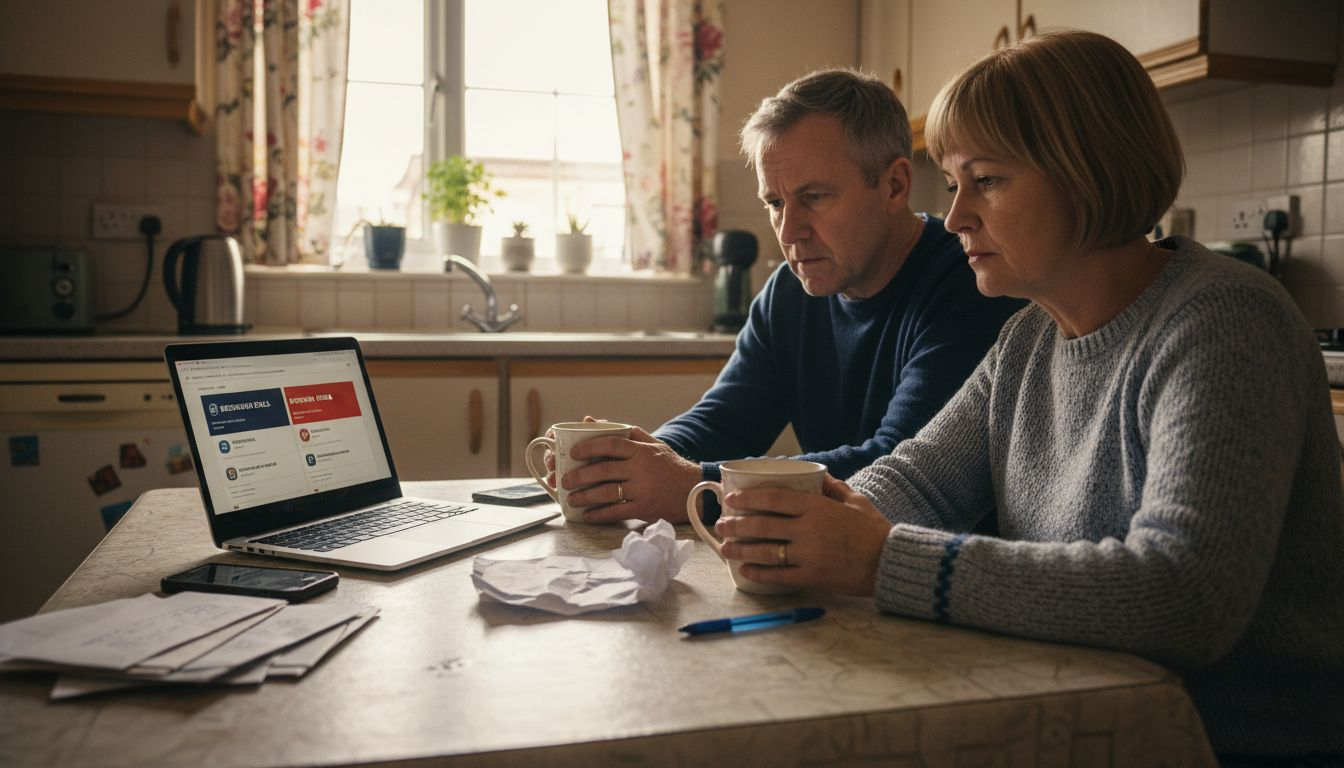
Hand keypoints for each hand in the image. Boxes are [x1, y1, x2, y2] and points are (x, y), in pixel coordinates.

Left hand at [559, 423, 701, 523]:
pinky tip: (587, 515)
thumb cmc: (668, 466)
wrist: (694, 491)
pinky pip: (616, 512)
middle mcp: (641, 469)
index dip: (589, 447)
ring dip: (585, 497)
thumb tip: (590, 421)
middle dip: (580, 476)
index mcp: (642, 451)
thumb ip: (624, 433)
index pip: (611, 444)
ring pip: (607, 493)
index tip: (573, 453)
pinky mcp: (644, 509)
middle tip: (564, 480)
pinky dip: (599, 514)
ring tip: (571, 499)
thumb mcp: (652, 444)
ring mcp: (642, 490)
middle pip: (604, 470)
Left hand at [715, 475, 890, 595]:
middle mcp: (808, 530)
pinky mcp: (812, 577)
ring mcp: (809, 555)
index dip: (748, 498)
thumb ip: (833, 487)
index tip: (731, 499)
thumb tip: (816, 474)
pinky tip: (745, 570)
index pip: (774, 499)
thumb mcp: (855, 501)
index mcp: (817, 507)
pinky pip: (779, 575)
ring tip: (724, 548)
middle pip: (763, 525)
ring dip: (741, 549)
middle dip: (736, 525)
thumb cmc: (874, 529)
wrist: (891, 562)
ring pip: (766, 551)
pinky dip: (760, 573)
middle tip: (720, 524)